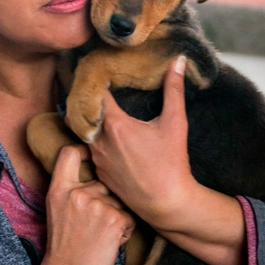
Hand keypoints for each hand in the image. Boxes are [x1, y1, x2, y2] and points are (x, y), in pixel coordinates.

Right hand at [24, 145, 134, 264]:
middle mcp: (76, 193)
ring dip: (116, 213)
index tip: (92, 152)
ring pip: (118, 198)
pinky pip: (128, 214)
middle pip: (102, 180)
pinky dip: (125, 227)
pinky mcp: (113, 219)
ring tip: (101, 232)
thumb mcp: (57, 208)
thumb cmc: (65, 242)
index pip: (69, 153)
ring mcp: (95, 205)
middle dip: (106, 197)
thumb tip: (95, 164)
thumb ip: (70, 186)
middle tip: (95, 221)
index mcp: (59, 189)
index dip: (83, 148)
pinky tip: (111, 239)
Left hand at [89, 56, 196, 227]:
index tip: (99, 70)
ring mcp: (96, 157)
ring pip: (88, 131)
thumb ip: (173, 89)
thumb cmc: (171, 163)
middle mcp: (99, 139)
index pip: (96, 92)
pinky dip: (96, 139)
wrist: (166, 203)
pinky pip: (91, 149)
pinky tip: (107, 137)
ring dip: (93, 120)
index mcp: (115, 124)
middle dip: (91, 99)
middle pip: (87, 111)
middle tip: (96, 87)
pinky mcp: (98, 171)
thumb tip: (178, 60)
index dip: (97, 79)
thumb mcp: (175, 123)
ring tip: (100, 108)